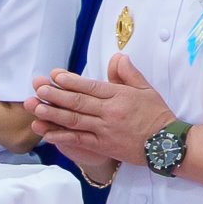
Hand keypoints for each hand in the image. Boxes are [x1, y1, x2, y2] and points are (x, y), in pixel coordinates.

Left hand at [31, 52, 175, 169]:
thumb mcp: (146, 89)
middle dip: (55, 94)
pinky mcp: (103, 146)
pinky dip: (62, 136)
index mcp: (120, 96)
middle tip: (38, 88)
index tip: (54, 75)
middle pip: (78, 102)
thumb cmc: (157, 115)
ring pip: (74, 120)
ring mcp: (105, 130)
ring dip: (53, 113)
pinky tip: (47, 132)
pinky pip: (79, 140)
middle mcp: (110, 112)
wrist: (166, 144)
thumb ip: (129, 73)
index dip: (71, 81)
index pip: (91, 86)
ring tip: (36, 107)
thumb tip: (117, 57)